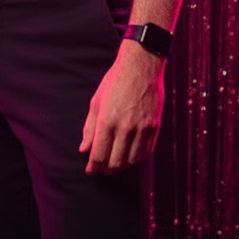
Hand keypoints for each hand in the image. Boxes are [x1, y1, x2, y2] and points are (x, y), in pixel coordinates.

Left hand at [79, 42, 165, 174]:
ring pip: (132, 161)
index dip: (93, 167)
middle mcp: (125, 127)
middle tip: (100, 169)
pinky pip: (146, 152)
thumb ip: (89, 128)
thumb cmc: (115, 82)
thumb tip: (83, 149)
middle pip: (115, 162)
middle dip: (106, 170)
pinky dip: (136, 159)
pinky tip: (129, 158)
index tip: (89, 171)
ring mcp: (142, 129)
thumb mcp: (96, 101)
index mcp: (107, 120)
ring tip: (113, 165)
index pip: (99, 155)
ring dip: (121, 167)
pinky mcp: (154, 128)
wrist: (141, 68)